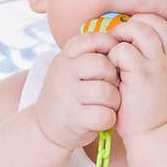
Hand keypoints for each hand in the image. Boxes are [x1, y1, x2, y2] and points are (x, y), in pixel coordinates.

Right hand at [35, 32, 120, 151]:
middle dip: (114, 77)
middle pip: (102, 65)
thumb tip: (122, 39)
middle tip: (112, 86)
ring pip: (106, 92)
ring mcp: (67, 96)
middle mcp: (64, 72)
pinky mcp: (73, 119)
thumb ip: (91, 54)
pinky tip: (103, 118)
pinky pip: (104, 115)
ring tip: (109, 104)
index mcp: (66, 56)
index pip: (92, 39)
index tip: (113, 59)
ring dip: (114, 100)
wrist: (45, 126)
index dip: (109, 46)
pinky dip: (109, 118)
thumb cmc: (70, 92)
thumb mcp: (72, 67)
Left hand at [107, 14, 166, 140]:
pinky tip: (111, 70)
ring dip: (121, 36)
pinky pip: (123, 50)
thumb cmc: (145, 107)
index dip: (145, 23)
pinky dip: (113, 55)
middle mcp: (166, 58)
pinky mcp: (141, 74)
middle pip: (153, 22)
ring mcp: (155, 65)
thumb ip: (146, 59)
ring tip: (113, 52)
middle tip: (118, 40)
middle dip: (131, 25)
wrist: (152, 132)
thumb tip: (124, 40)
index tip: (130, 36)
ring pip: (139, 31)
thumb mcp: (153, 79)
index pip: (163, 25)